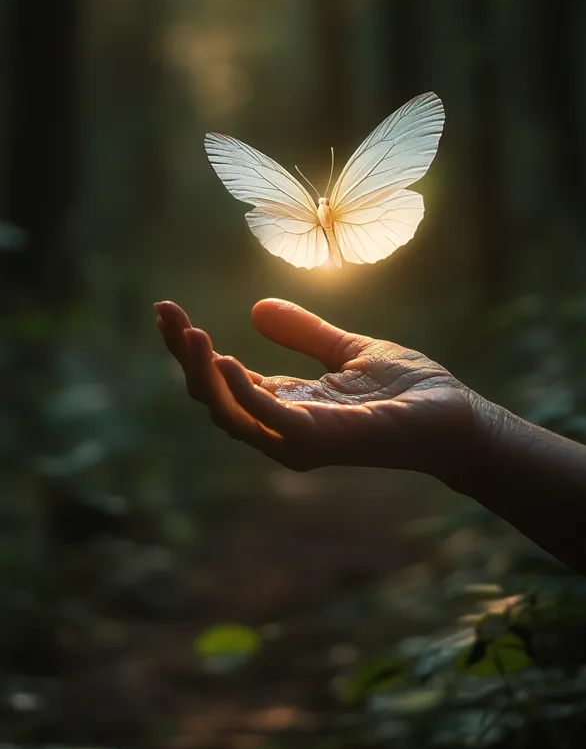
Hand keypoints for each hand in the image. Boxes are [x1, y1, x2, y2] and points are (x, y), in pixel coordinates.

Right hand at [154, 299, 479, 477]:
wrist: (453, 414)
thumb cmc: (407, 389)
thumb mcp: (346, 349)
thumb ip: (304, 333)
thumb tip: (255, 308)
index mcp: (285, 404)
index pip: (221, 379)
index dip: (191, 348)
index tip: (167, 311)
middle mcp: (281, 427)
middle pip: (213, 397)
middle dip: (183, 358)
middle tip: (164, 315)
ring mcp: (297, 439)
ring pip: (228, 412)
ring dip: (201, 373)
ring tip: (186, 332)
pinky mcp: (318, 440)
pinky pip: (267, 420)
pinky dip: (240, 393)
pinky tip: (223, 360)